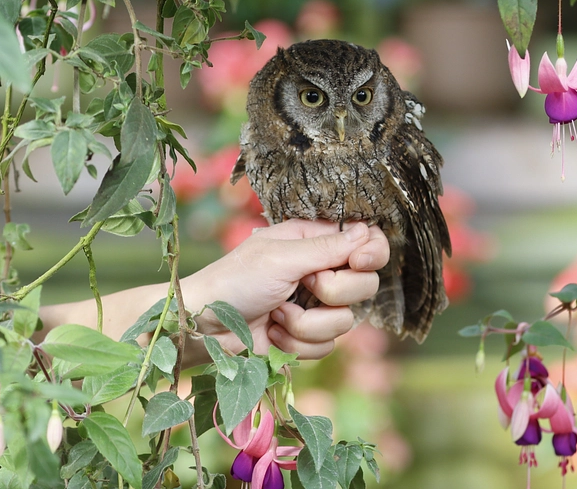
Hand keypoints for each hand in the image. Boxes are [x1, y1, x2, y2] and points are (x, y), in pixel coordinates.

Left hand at [181, 220, 388, 360]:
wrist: (203, 328)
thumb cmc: (235, 281)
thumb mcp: (282, 258)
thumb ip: (328, 248)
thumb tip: (367, 230)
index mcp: (316, 241)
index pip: (368, 241)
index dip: (373, 252)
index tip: (359, 261)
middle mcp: (322, 271)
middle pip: (366, 284)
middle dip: (333, 293)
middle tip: (303, 286)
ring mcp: (316, 306)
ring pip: (346, 321)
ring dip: (306, 324)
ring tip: (276, 314)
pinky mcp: (307, 337)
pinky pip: (328, 346)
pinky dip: (296, 344)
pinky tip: (272, 333)